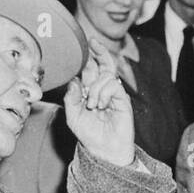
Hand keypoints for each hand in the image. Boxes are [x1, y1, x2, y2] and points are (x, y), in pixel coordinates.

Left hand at [64, 40, 135, 164]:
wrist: (103, 151)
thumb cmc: (89, 135)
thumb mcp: (72, 116)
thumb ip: (70, 97)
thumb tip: (74, 80)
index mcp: (90, 91)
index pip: (90, 69)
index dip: (87, 57)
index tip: (85, 44)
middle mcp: (103, 90)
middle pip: (103, 64)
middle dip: (99, 51)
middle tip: (93, 42)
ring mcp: (114, 94)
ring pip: (106, 75)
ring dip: (95, 89)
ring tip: (92, 106)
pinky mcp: (123, 100)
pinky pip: (113, 85)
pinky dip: (104, 93)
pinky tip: (101, 106)